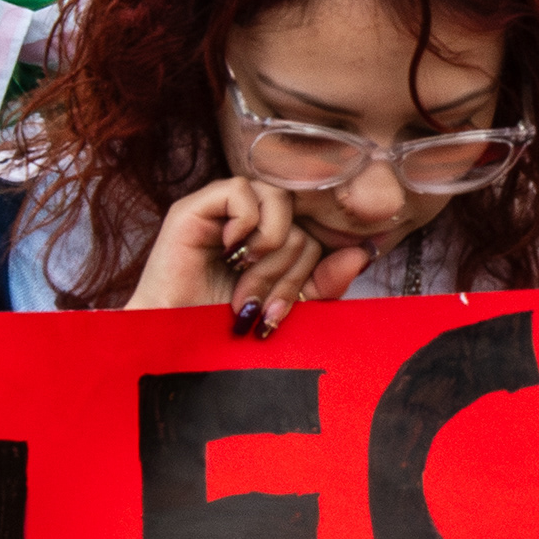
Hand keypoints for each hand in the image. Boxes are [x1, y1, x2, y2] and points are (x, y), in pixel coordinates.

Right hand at [124, 178, 371, 332]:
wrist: (175, 347)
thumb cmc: (221, 328)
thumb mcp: (286, 307)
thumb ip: (324, 282)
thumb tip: (362, 252)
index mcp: (270, 241)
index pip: (314, 236)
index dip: (307, 274)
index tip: (278, 312)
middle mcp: (249, 221)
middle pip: (299, 221)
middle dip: (284, 271)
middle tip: (253, 303)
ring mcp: (222, 211)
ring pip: (278, 199)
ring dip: (269, 248)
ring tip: (243, 276)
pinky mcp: (195, 207)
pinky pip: (242, 190)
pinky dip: (247, 225)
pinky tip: (229, 253)